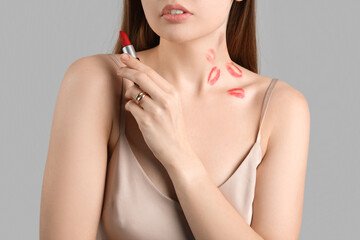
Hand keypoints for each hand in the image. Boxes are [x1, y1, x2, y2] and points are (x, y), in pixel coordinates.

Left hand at [116, 53, 194, 169]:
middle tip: (118, 70)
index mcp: (172, 93)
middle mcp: (165, 99)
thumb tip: (137, 77)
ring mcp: (156, 110)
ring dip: (129, 95)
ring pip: (133, 92)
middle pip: (140, 77)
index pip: (150, 72)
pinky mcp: (146, 122)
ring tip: (135, 103)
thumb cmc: (172, 127)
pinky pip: (130, 107)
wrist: (177, 150)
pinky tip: (137, 114)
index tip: (125, 57)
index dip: (135, 63)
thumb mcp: (172, 106)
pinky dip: (130, 107)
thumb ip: (158, 91)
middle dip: (126, 70)